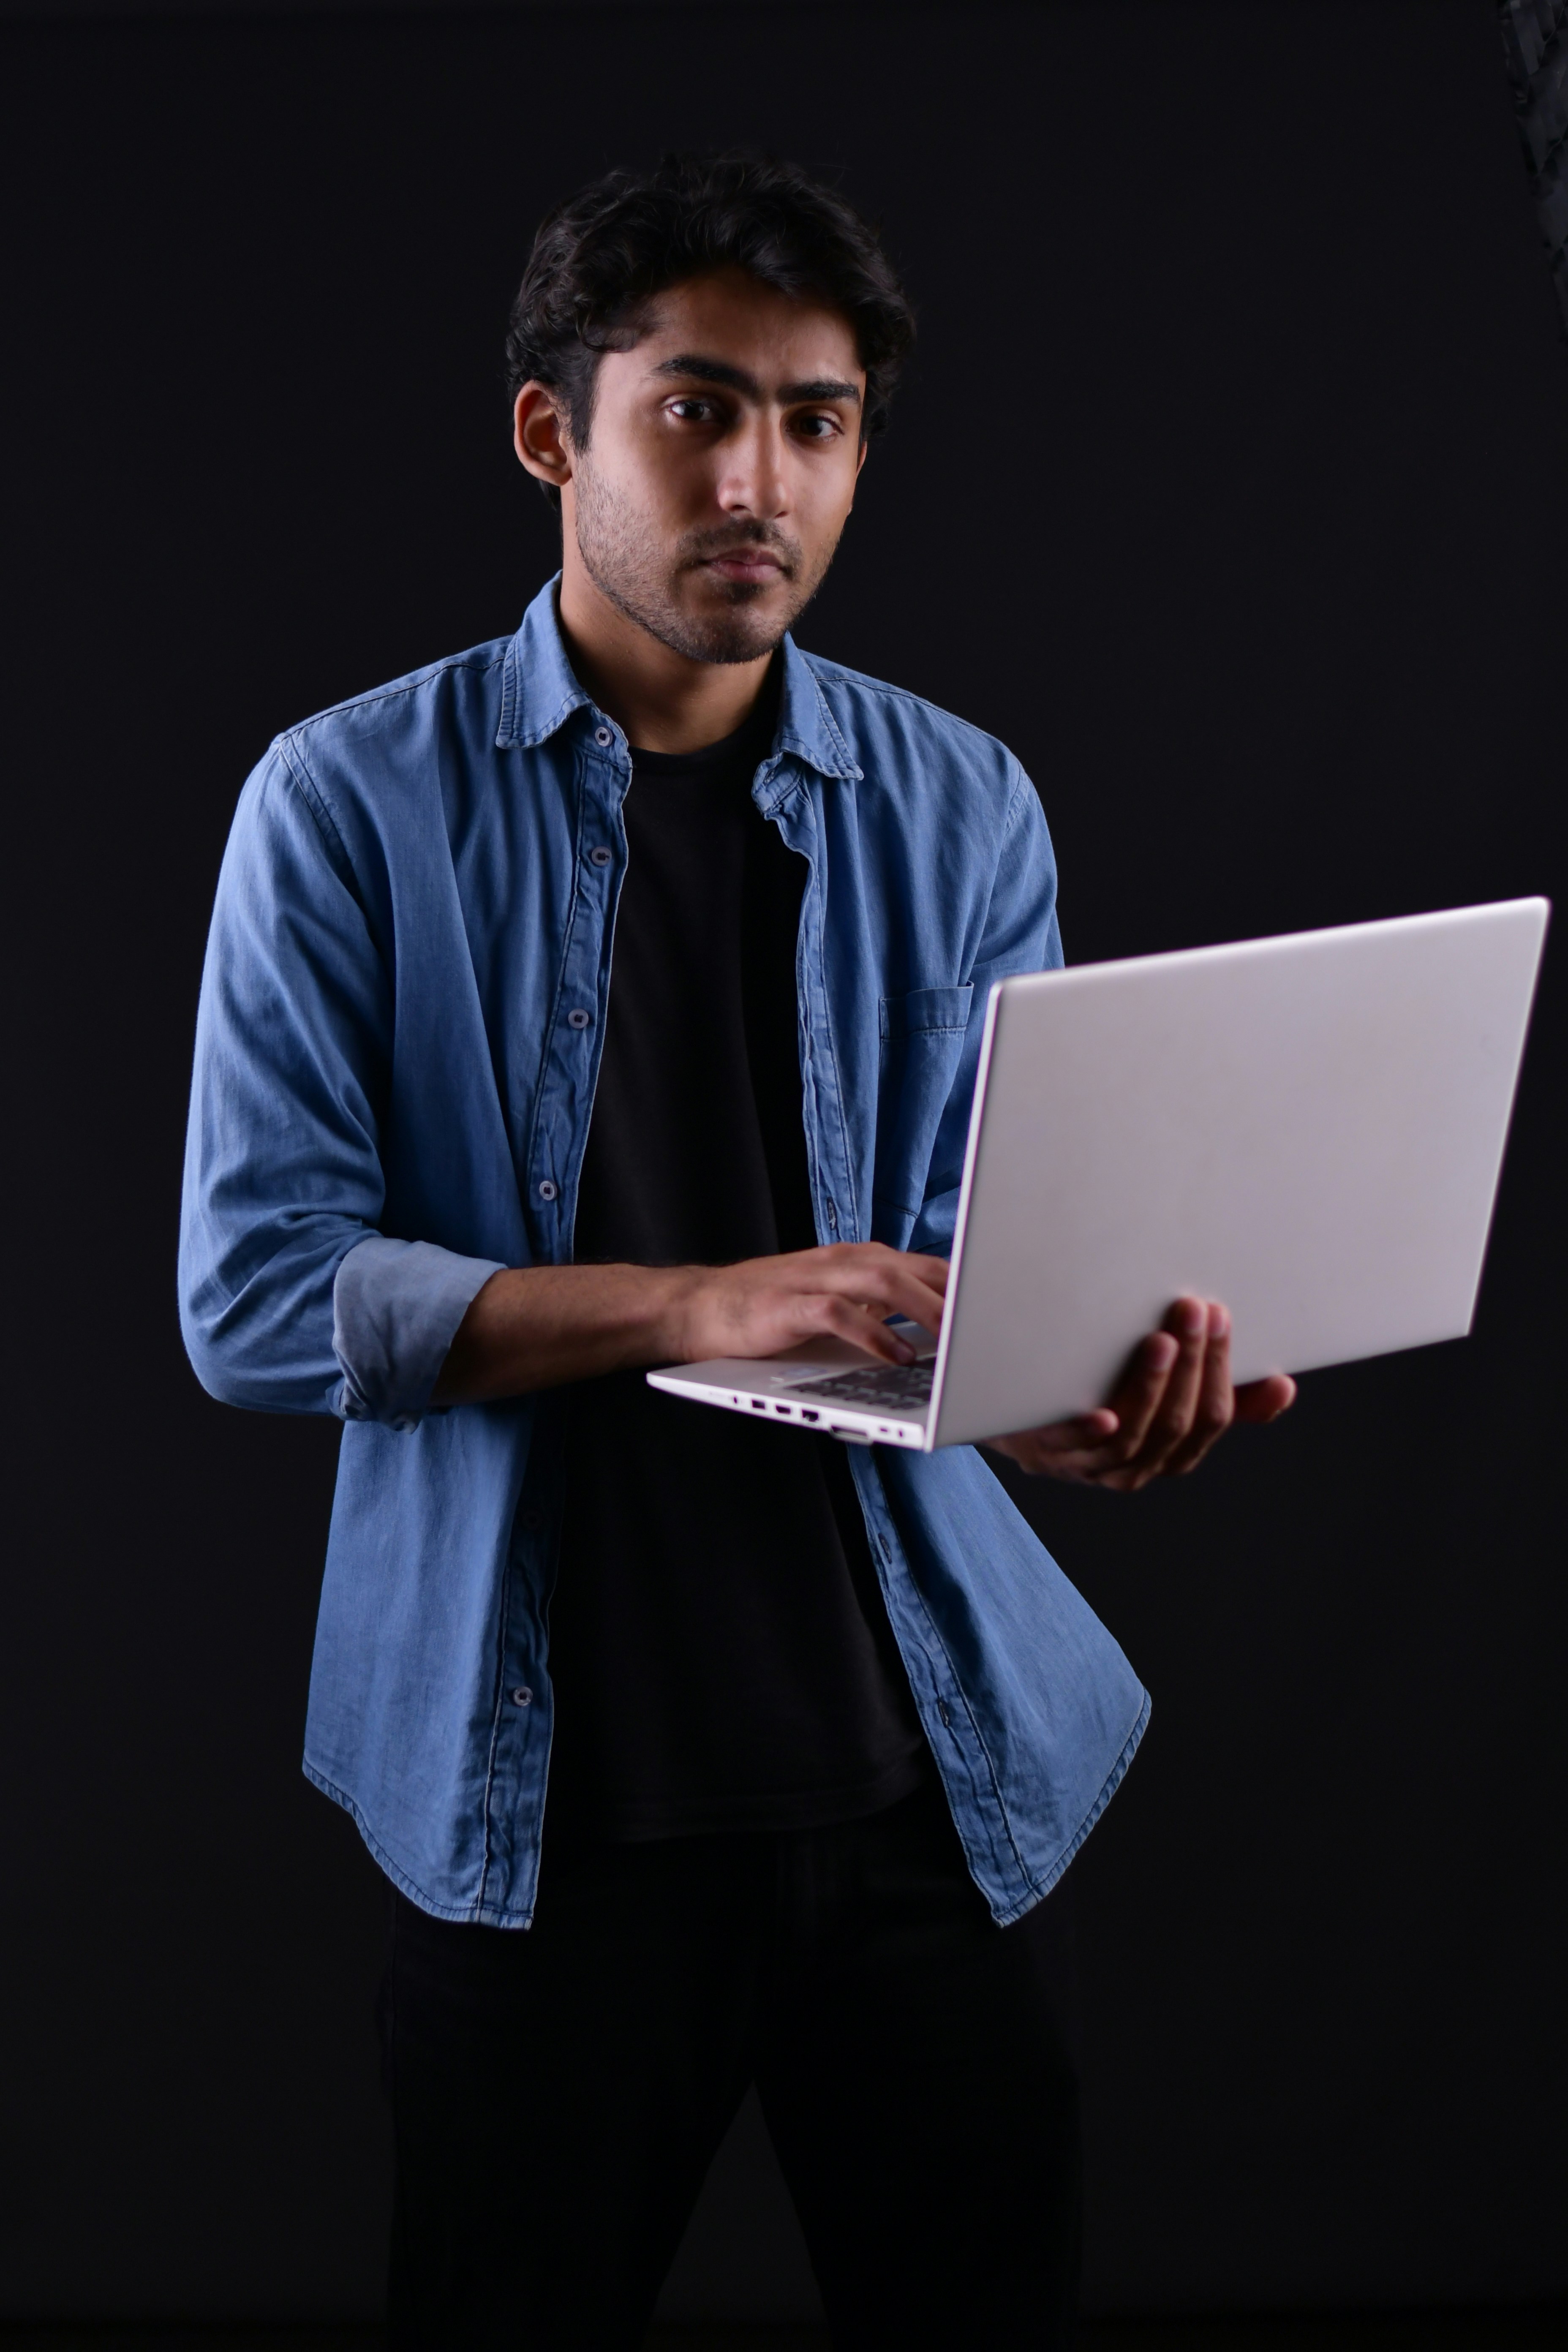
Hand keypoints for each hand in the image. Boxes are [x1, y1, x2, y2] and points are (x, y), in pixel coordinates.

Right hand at [433, 1244, 948, 1404]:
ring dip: (924, 1309)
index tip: (1005, 1306)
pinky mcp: (789, 1304)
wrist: (698, 1309)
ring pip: (883, 1282)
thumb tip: (935, 1340)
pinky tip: (898, 1357)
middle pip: (913, 1268)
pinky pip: (839, 1315)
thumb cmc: (770, 1314)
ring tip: (956, 1339)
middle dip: (958, 1295)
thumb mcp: (835, 1309)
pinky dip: (874, 1336)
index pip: (927, 1265)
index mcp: (859, 1261)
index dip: (967, 1285)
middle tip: (995, 1324)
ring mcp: (814, 1280)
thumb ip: (881, 1316)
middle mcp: (843, 1261)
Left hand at [985, 1296, 1295, 1488]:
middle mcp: (1137, 1466)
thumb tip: (1283, 1386)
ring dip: (1151, 1387)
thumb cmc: (1101, 1398)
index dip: (1221, 1371)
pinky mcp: (1047, 1454)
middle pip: (1177, 1423)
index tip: (1224, 1322)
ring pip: (1133, 1436)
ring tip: (1160, 1339)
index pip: (1211, 1417)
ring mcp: (1091, 1464)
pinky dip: (1091, 1432)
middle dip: (1192, 1365)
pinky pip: (1073, 1447)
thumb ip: (1217, 1394)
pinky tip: (1103, 1414)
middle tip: (1196, 1311)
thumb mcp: (1163, 1399)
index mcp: (1172, 1453)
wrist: (1016, 1418)